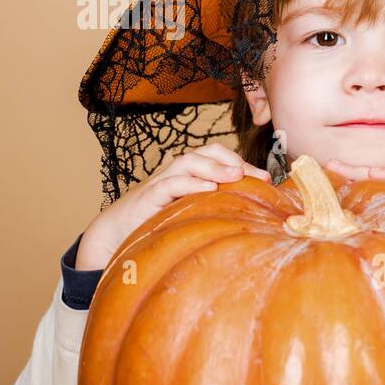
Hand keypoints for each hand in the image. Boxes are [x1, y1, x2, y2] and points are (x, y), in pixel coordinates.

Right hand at [76, 143, 270, 271]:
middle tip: (256, 176)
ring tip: (235, 175)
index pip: (220, 157)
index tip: (267, 180)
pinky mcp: (149, 196)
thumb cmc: (159, 223)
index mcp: (190, 174)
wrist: (117, 233)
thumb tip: (252, 218)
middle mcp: (178, 172)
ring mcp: (162, 181)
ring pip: (189, 161)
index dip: (243, 163)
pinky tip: (208, 189)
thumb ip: (214, 209)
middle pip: (207, 152)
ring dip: (214, 166)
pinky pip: (171, 183)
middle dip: (233, 160)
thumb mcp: (191, 214)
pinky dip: (190, 183)